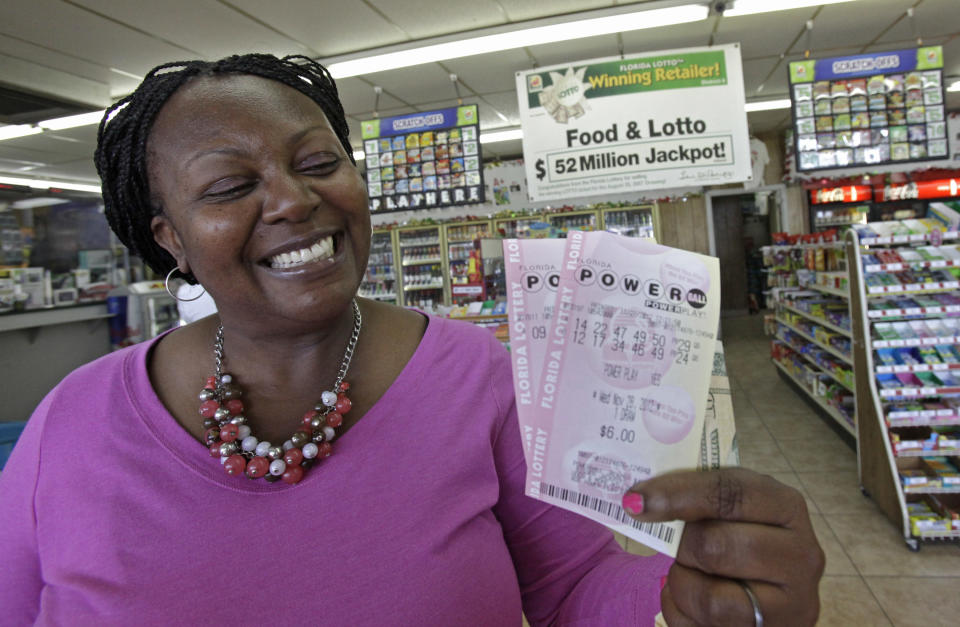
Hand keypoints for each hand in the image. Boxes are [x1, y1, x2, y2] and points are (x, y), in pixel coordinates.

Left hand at [624, 468, 823, 625]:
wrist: (766, 595)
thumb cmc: (738, 540)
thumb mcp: (728, 510)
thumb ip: (696, 497)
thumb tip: (636, 501)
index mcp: (787, 506)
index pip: (729, 491)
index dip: (677, 493)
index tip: (636, 501)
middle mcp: (802, 555)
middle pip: (714, 545)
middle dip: (682, 548)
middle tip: (681, 549)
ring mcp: (794, 604)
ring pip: (708, 598)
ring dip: (682, 584)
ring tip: (691, 575)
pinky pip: (703, 626)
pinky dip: (682, 611)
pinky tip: (694, 602)